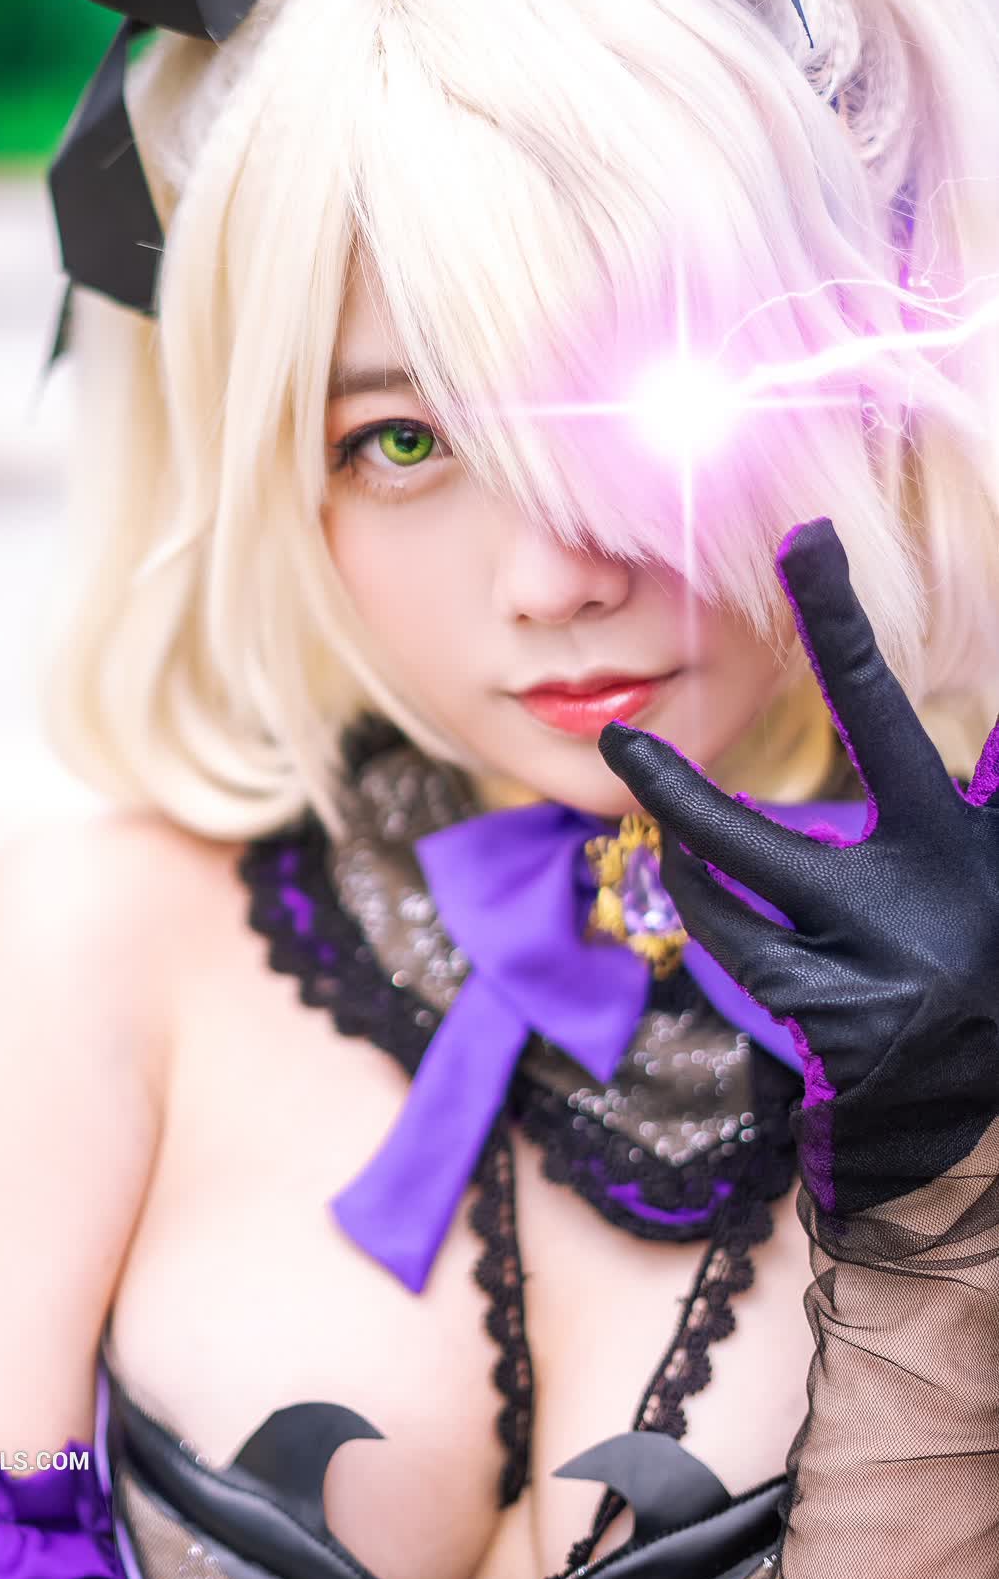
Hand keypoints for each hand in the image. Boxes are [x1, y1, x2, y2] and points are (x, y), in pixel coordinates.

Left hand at [598, 518, 998, 1215]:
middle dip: (678, 794)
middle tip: (618, 743)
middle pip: (753, 841)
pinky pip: (748, 965)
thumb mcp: (996, 843)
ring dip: (695, 871)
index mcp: (953, 840)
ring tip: (674, 834)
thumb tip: (976, 708)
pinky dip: (732, 926)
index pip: (884, 710)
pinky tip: (726, 903)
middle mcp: (903, 911)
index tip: (800, 538)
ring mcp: (862, 984)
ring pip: (729, 915)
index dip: (838, 622)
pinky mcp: (830, 1040)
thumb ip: (983, 776)